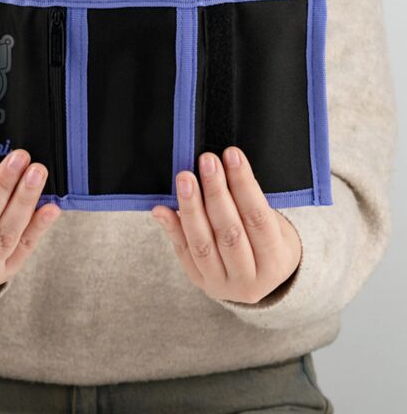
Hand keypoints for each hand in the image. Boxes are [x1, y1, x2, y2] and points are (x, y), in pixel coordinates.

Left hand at [151, 146, 301, 303]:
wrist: (256, 281)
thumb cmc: (265, 242)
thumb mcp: (273, 226)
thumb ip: (250, 202)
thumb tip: (224, 166)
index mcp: (275, 261)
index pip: (258, 218)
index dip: (244, 185)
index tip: (232, 154)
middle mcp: (249, 278)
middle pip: (230, 232)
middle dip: (216, 192)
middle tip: (207, 160)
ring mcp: (221, 283)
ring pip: (203, 244)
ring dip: (191, 207)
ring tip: (185, 178)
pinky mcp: (198, 280)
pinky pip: (182, 252)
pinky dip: (171, 228)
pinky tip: (161, 208)